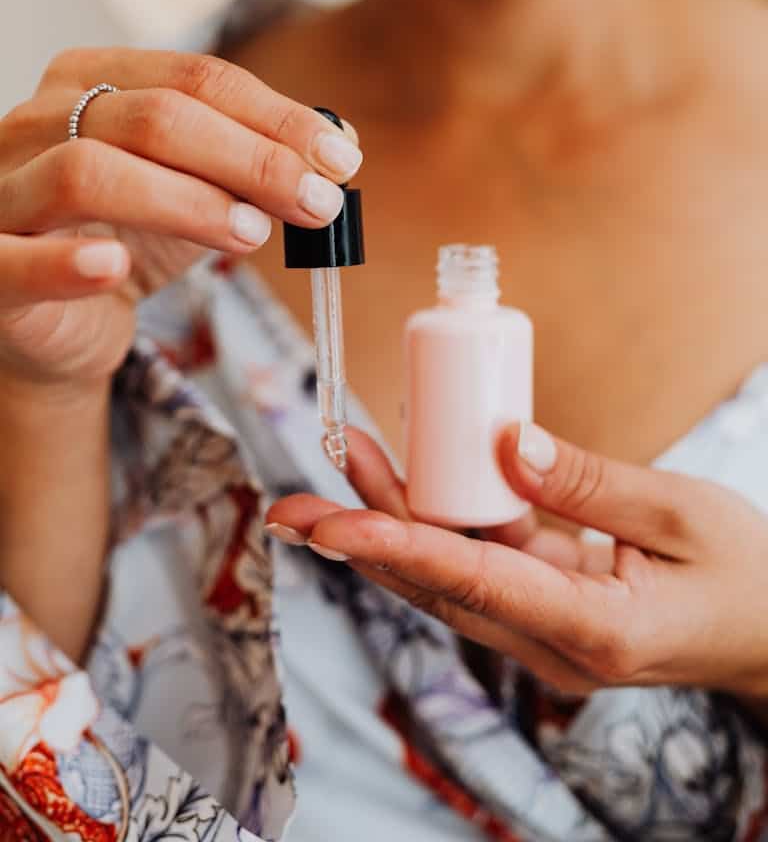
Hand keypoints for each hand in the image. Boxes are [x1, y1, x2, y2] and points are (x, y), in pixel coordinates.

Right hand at [0, 48, 361, 386]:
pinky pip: (14, 259)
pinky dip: (65, 261)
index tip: (342, 159)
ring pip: (90, 170)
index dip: (277, 118)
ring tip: (253, 234)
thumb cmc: (126, 240)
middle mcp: (36, 120)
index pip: (195, 79)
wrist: (55, 324)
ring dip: (188, 201)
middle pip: (155, 117)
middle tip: (320, 202)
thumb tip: (343, 143)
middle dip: (254, 159)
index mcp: (90, 82)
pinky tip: (117, 267)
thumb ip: (256, 165)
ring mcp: (0, 189)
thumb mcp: (199, 193)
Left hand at [268, 423, 767, 698]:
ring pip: (450, 572)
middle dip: (367, 535)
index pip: (477, 587)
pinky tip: (415, 466)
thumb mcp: (682, 513)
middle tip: (297, 500)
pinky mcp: (545, 604)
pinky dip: (445, 513)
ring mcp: (546, 629)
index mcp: (596, 632)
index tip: (331, 527)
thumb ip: (590, 481)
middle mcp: (554, 643)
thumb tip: (506, 442)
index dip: (399, 549)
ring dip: (396, 516)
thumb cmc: (744, 573)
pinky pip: (481, 559)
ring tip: (347, 452)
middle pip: (441, 586)